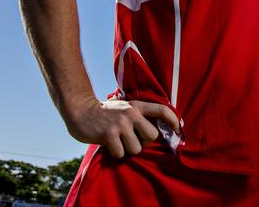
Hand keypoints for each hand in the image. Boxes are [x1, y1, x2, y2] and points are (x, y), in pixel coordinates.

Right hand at [65, 97, 179, 157]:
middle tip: (132, 139)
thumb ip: (139, 115)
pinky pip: (121, 154)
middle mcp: (131, 113)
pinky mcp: (109, 135)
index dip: (173, 120)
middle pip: (152, 136)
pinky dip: (116, 153)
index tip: (177, 130)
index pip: (162, 110)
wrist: (81, 111)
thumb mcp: (126, 108)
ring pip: (136, 149)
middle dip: (143, 142)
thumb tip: (158, 132)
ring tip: (118, 141)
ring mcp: (120, 124)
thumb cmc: (107, 113)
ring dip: (127, 149)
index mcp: (137, 105)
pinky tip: (109, 145)